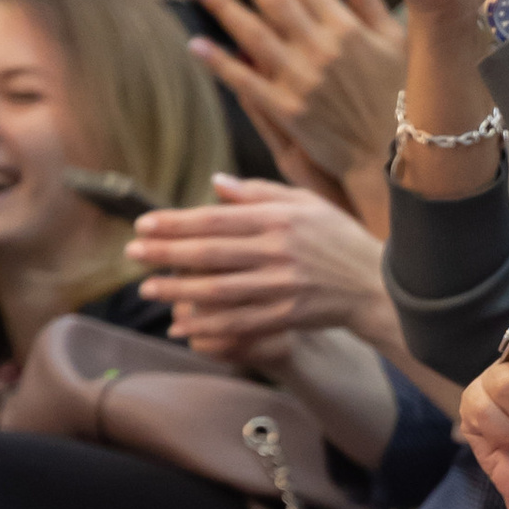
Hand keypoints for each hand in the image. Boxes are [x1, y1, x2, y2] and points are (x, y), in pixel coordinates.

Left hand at [128, 178, 385, 359]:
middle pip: (210, 253)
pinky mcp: (288, 316)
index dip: (175, 222)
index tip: (143, 224)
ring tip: (148, 288)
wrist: (376, 282)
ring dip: (179, 291)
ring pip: (219, 291)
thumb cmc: (337, 237)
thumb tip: (214, 183)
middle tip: (132, 253)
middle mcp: (278, 251)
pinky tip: (183, 324)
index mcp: (279, 219)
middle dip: (166, 254)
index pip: (215, 219)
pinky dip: (208, 325)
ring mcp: (283, 286)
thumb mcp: (304, 202)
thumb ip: (258, 193)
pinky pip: (239, 322)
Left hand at [183, 0, 403, 181]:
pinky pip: (247, 82)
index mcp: (347, 28)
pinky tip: (196, 44)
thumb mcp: (397, 43)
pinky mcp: (289, 113)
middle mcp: (322, 49)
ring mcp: (303, 81)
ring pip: (254, 35)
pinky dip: (220, 63)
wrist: (396, 159)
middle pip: (274, 0)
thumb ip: (371, 1)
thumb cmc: (403, 99)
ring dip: (224, 6)